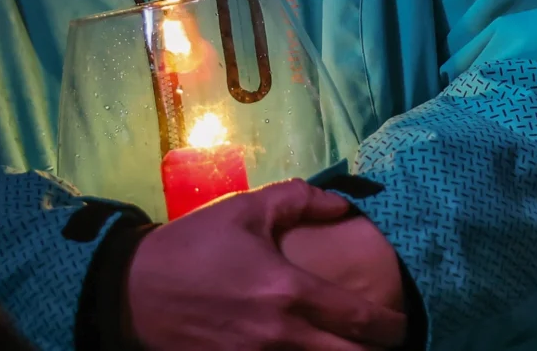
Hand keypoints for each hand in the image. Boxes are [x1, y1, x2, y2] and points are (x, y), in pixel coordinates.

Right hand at [124, 179, 406, 350]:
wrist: (135, 290)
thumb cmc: (196, 245)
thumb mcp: (247, 210)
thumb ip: (300, 200)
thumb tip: (344, 205)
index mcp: (288, 291)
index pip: (358, 319)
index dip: (390, 326)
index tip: (402, 323)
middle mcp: (281, 337)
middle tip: (388, 345)